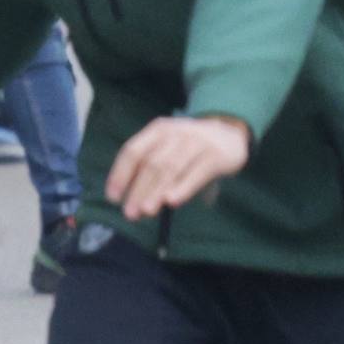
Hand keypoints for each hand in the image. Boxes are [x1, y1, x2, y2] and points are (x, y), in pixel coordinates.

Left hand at [105, 115, 250, 222]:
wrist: (230, 131)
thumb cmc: (190, 145)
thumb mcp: (168, 146)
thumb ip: (151, 167)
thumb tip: (133, 201)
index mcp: (157, 130)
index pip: (133, 151)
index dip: (120, 174)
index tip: (113, 198)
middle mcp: (175, 133)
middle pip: (151, 163)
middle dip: (138, 190)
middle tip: (130, 213)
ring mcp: (197, 142)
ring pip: (171, 169)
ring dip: (156, 192)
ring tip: (146, 211)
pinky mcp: (216, 155)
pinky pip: (197, 173)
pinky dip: (183, 187)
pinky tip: (172, 201)